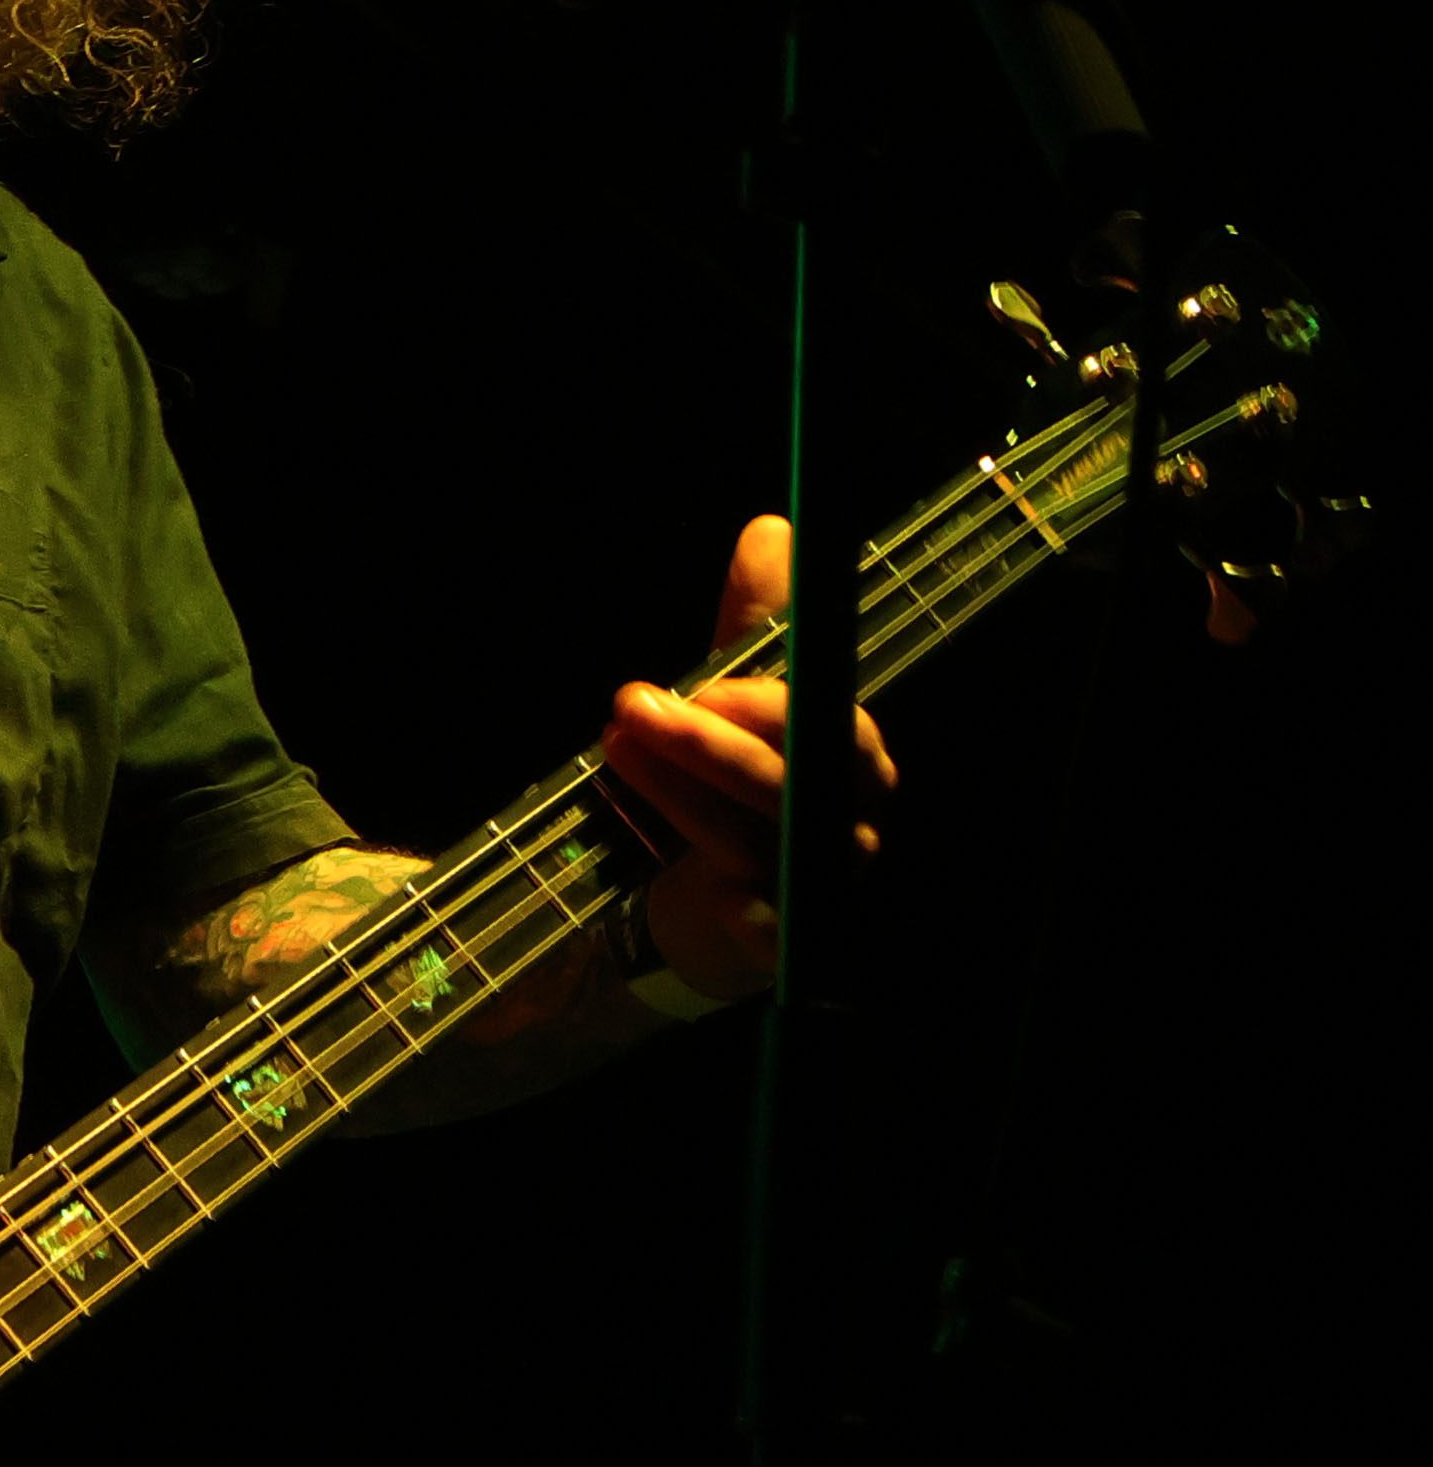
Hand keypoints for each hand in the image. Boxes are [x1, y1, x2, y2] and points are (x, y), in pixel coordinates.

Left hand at [597, 515, 897, 1004]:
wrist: (705, 921)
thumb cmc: (730, 799)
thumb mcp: (735, 705)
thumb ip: (753, 628)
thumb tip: (771, 529)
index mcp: (851, 759)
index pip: (827, 719)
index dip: (769, 700)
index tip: (708, 678)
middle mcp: (848, 819)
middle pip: (794, 774)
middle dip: (712, 739)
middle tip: (632, 703)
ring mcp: (816, 883)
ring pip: (758, 829)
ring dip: (681, 785)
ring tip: (615, 743)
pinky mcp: (776, 936)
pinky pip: (740, 894)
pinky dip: (695, 863)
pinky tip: (639, 833)